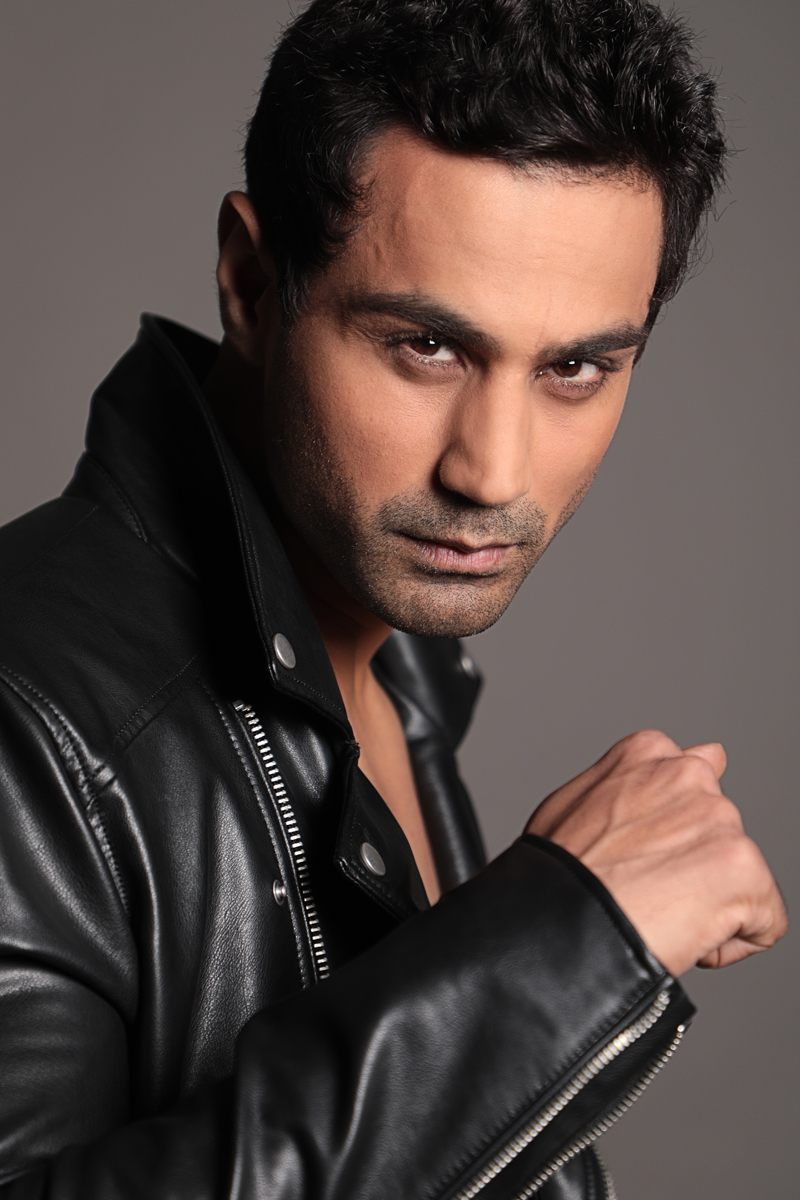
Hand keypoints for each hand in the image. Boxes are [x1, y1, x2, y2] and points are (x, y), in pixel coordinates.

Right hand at [525, 730, 786, 977]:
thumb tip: (683, 756)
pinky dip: (728, 944)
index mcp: (647, 753)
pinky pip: (764, 922)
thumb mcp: (576, 802)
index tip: (640, 858)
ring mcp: (719, 819)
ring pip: (739, 878)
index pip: (693, 782)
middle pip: (717, 834)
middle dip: (691, 867)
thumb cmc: (552, 874)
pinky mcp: (744, 868)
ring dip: (708, 904)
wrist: (556, 921)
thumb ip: (630, 778)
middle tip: (642, 892)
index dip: (668, 834)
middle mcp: (689, 774)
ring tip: (653, 915)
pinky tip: (682, 939)